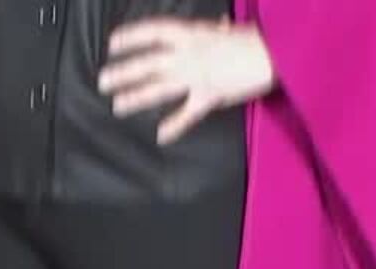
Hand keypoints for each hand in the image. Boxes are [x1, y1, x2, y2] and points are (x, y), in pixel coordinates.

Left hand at [99, 19, 274, 144]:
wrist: (273, 53)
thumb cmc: (254, 40)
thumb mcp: (230, 31)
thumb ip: (218, 31)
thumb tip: (219, 25)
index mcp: (192, 33)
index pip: (154, 31)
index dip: (131, 37)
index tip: (112, 43)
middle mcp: (188, 54)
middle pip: (148, 63)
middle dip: (124, 71)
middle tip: (102, 80)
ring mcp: (197, 75)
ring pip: (159, 87)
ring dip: (136, 96)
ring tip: (117, 106)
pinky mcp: (209, 95)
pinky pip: (188, 113)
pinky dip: (175, 125)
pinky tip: (161, 136)